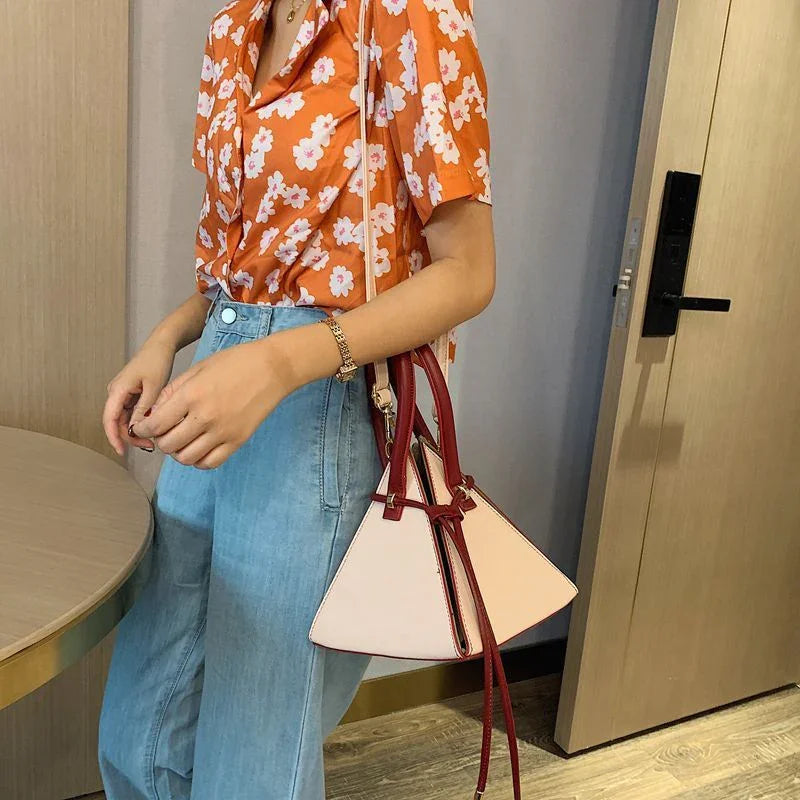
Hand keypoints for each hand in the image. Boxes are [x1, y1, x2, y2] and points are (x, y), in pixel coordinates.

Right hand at [103, 338, 176, 455]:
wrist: (161, 345)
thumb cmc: (157, 361)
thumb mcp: (153, 387)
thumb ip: (143, 409)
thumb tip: (135, 430)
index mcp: (118, 389)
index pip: (109, 419)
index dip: (113, 437)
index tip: (122, 452)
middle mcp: (116, 392)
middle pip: (115, 421)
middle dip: (129, 436)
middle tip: (147, 446)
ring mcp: (122, 392)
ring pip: (123, 418)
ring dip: (134, 430)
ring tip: (151, 440)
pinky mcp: (130, 392)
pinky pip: (130, 411)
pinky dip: (138, 421)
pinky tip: (150, 428)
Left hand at [129, 336, 295, 468]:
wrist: (273, 368)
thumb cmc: (236, 362)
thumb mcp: (198, 368)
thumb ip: (173, 391)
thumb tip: (153, 412)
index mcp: (192, 395)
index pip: (155, 425)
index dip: (143, 429)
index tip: (144, 427)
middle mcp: (205, 417)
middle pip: (168, 445)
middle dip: (160, 441)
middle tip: (164, 432)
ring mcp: (223, 432)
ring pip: (186, 458)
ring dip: (178, 452)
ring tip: (182, 440)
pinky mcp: (238, 440)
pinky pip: (210, 462)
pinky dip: (198, 460)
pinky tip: (198, 447)